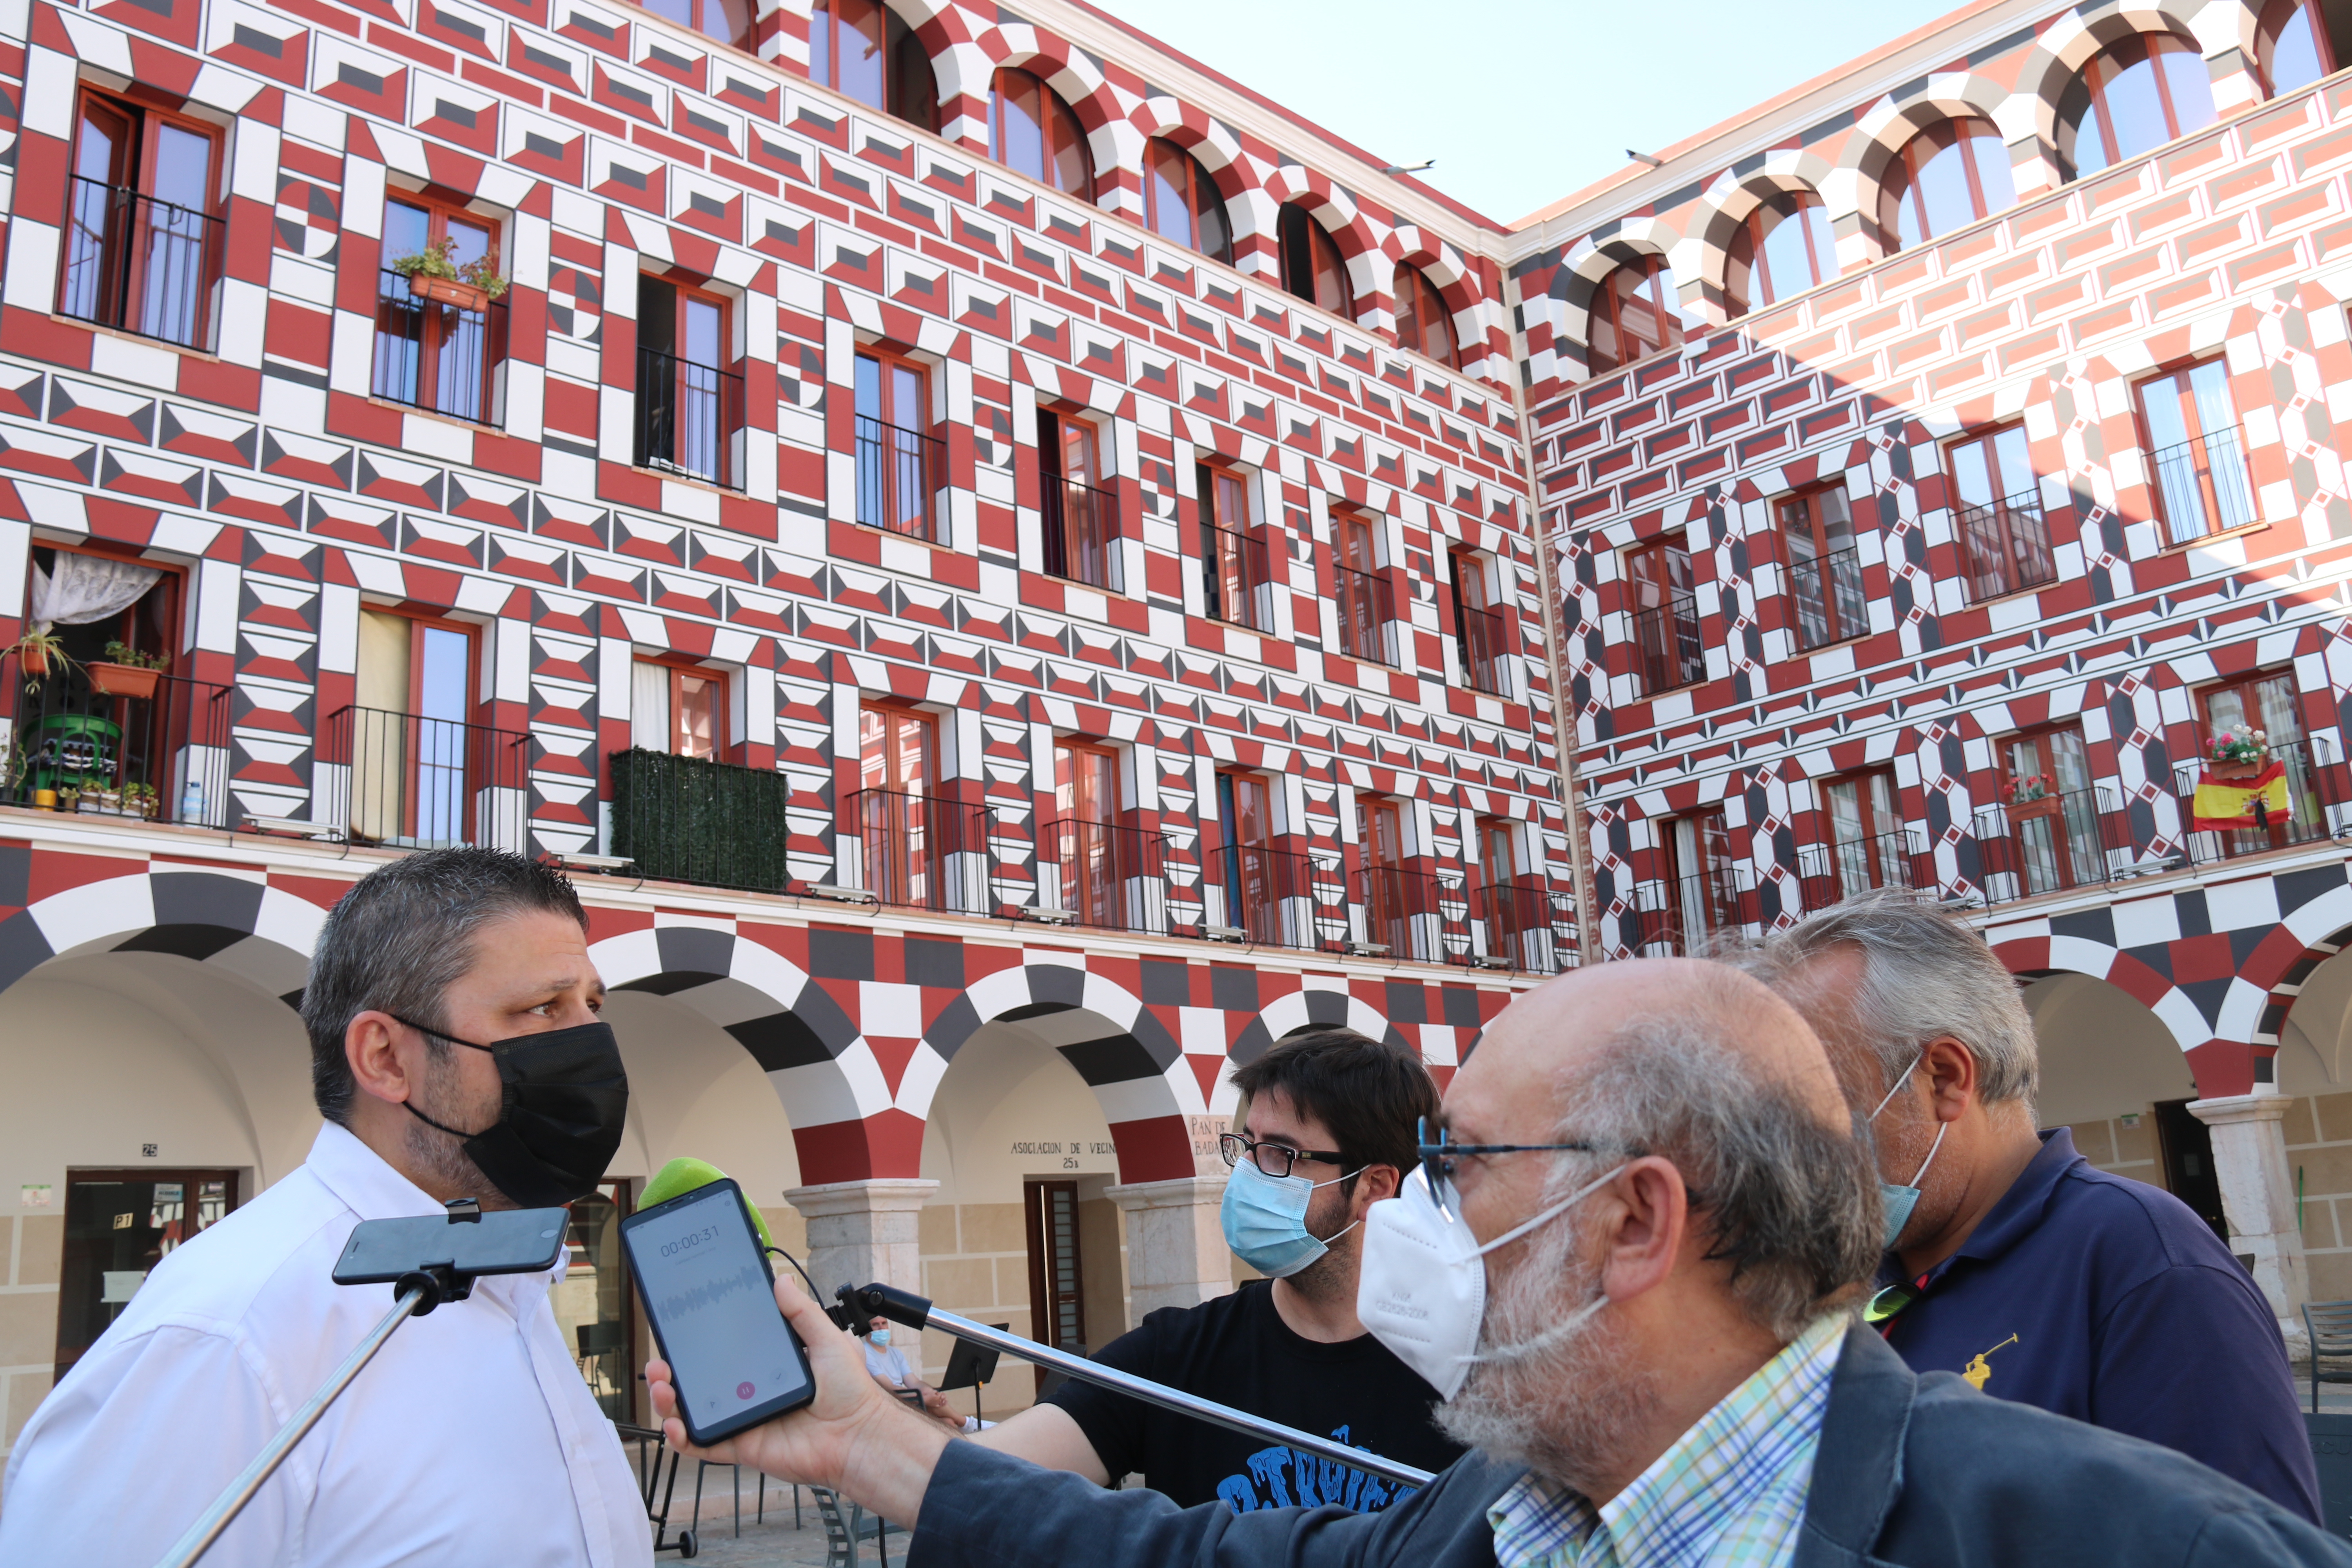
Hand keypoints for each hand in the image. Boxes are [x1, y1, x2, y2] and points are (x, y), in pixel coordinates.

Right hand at [645, 1272, 952, 1521]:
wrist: (859, 1436)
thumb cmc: (850, 1391)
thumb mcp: (827, 1340)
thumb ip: (801, 1312)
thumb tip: (780, 1280)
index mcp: (767, 1368)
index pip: (725, 1353)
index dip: (699, 1344)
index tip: (680, 1327)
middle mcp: (750, 1393)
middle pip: (701, 1383)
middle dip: (673, 1372)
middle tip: (660, 1361)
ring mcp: (745, 1420)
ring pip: (696, 1413)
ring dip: (670, 1400)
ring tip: (661, 1385)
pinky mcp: (744, 1446)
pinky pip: (706, 1445)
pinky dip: (684, 1439)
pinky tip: (673, 1425)